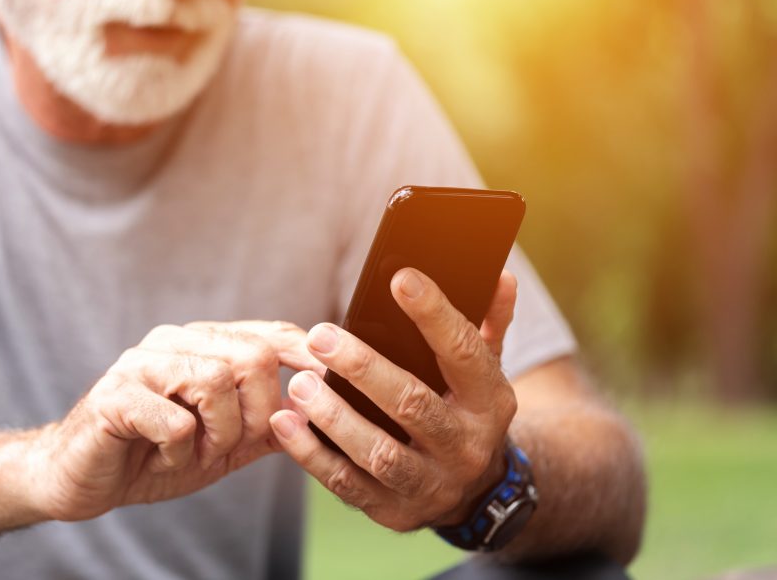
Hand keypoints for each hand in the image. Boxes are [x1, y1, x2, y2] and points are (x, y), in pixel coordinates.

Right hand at [23, 320, 325, 521]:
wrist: (82, 478)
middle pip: (252, 357)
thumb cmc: (153, 455)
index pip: (269, 334)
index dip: (307, 354)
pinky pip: (175, 418)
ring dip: (219, 432)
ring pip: (216, 381)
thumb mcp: (223, 444)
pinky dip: (180, 448)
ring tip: (197, 451)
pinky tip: (165, 455)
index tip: (334, 382)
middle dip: (258, 413)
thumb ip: (267, 428)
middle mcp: (175, 342)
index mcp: (204, 346)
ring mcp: (142, 364)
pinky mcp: (115, 395)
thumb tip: (321, 415)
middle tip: (232, 444)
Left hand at [269, 268, 518, 531]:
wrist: (475, 493)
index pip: (463, 352)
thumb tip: (500, 276)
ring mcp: (430, 484)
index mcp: (489, 401)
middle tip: (320, 336)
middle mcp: (464, 445)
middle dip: (363, 369)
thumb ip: (489, 322)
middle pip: (413, 405)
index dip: (434, 315)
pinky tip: (286, 423)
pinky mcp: (393, 511)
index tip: (400, 279)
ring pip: (379, 453)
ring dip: (334, 418)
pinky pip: (347, 484)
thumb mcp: (485, 371)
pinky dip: (311, 454)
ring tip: (299, 384)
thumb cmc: (466, 411)